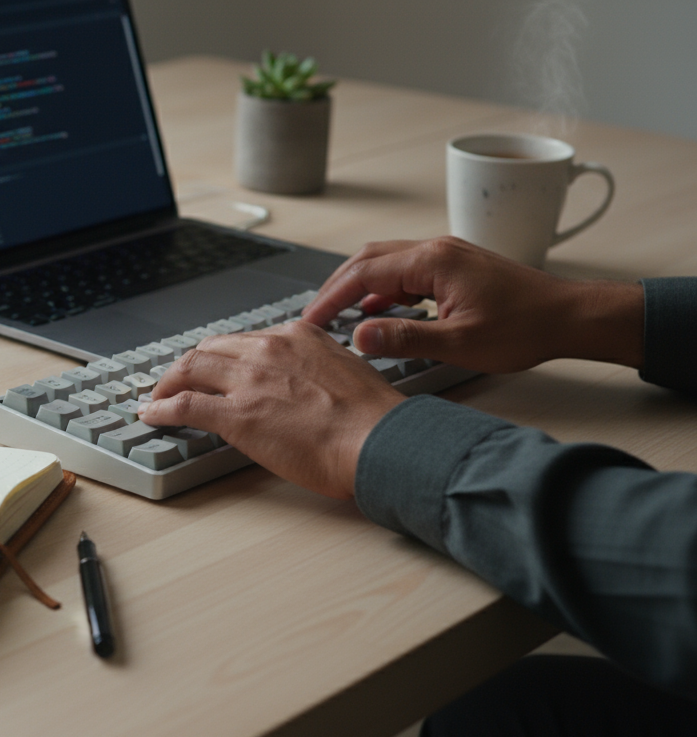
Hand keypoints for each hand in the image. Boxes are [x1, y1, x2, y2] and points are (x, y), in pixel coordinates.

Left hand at [138, 323, 405, 498]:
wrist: (381, 440)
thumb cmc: (373, 419)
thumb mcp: (344, 373)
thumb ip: (314, 369)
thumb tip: (299, 386)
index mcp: (298, 336)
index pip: (244, 340)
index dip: (222, 356)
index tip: (214, 368)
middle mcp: (269, 349)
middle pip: (211, 349)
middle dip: (188, 366)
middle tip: (176, 381)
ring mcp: (250, 380)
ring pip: (191, 369)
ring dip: (168, 383)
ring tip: (158, 397)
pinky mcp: (237, 414)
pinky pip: (185, 405)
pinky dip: (162, 408)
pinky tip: (152, 415)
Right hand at [301, 237, 644, 372]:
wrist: (569, 317)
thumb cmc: (525, 327)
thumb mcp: (460, 342)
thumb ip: (405, 338)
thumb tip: (360, 336)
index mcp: (433, 262)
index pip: (364, 273)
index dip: (331, 297)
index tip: (311, 319)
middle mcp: (437, 249)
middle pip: (369, 260)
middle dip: (337, 287)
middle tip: (315, 316)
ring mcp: (446, 256)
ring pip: (386, 263)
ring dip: (359, 286)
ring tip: (338, 314)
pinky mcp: (455, 267)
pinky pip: (406, 271)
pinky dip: (383, 288)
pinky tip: (378, 310)